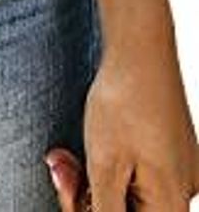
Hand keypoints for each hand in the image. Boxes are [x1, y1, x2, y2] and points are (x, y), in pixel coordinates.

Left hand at [44, 36, 198, 209]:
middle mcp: (183, 192)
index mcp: (173, 204)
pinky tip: (92, 147)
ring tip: (67, 157)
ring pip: (130, 197)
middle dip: (88, 198)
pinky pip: (138, 176)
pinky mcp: (170, 153)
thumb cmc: (124, 102)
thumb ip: (107, 211)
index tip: (73, 190)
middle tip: (61, 168)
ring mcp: (178, 171)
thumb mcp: (105, 166)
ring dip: (94, 182)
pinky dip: (109, 167)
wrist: (139, 49)